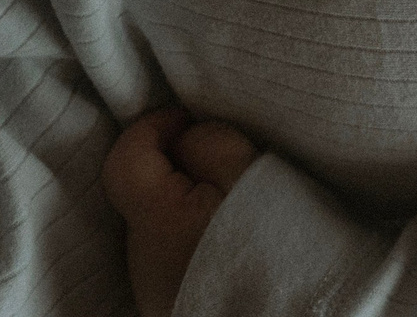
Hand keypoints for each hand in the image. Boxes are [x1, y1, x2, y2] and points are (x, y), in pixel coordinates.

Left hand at [103, 106, 259, 316]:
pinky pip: (169, 252)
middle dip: (172, 164)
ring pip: (156, 222)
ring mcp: (150, 284)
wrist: (291, 313)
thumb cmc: (277, 247)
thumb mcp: (254, 178)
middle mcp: (140, 254)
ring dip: (182, 201)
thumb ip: (212, 144)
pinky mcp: (166, 302)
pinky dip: (190, 233)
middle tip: (221, 160)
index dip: (153, 125)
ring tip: (232, 204)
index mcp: (156, 217)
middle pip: (140, 190)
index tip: (189, 118)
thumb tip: (188, 136)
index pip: (125, 157)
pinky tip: (226, 239)